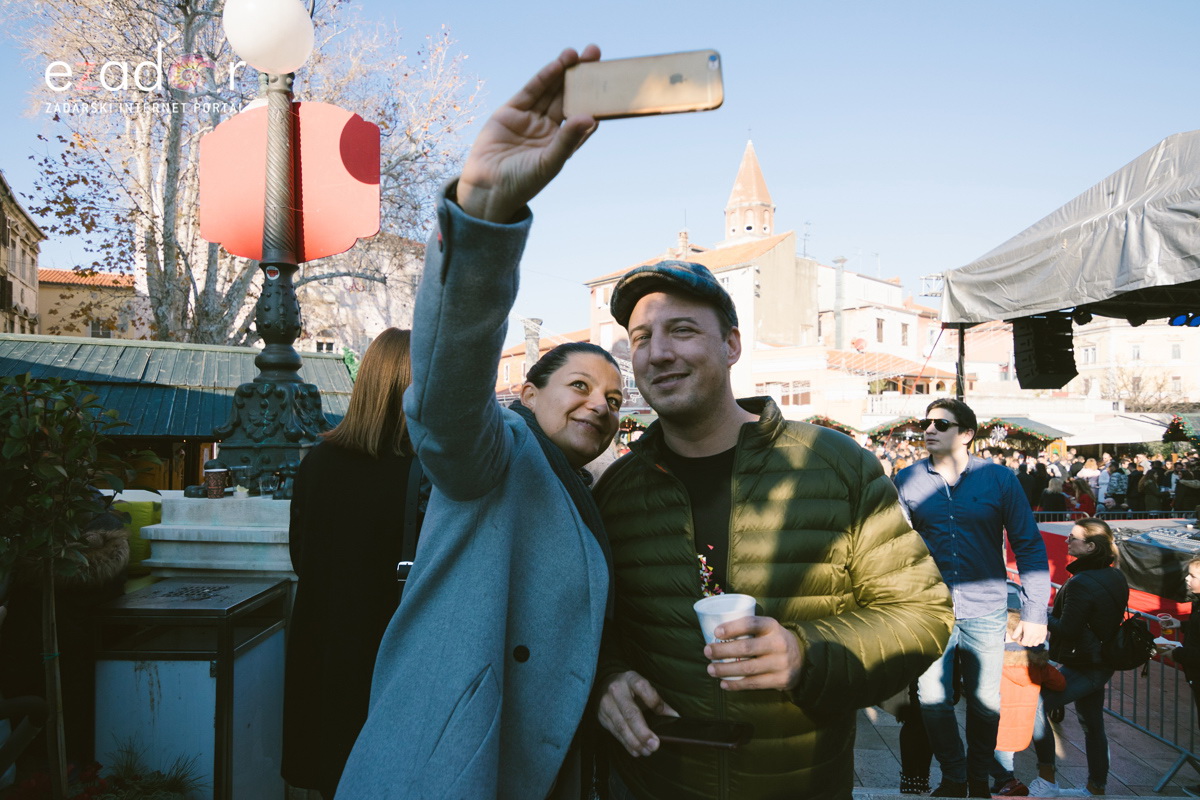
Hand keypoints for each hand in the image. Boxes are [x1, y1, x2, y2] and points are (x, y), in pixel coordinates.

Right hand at [457, 46, 600, 222]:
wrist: (487, 189)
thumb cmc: (522, 183)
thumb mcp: (549, 162)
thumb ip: (568, 140)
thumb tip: (590, 118)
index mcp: (562, 143)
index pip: (582, 116)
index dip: (595, 99)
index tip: (609, 83)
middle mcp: (548, 129)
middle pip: (568, 97)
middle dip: (581, 77)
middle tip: (595, 54)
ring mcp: (530, 119)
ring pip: (550, 91)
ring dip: (563, 72)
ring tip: (577, 54)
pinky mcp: (511, 112)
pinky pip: (531, 91)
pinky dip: (544, 77)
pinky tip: (557, 65)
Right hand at [596, 670, 677, 757]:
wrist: (603, 685)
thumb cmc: (629, 688)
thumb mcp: (642, 687)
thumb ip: (657, 700)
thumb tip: (673, 715)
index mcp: (630, 679)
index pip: (642, 687)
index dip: (654, 701)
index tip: (663, 712)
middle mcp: (616, 691)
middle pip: (630, 713)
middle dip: (643, 732)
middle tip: (655, 745)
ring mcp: (607, 704)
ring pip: (622, 727)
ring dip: (636, 742)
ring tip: (648, 751)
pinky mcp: (602, 717)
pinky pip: (616, 733)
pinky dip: (627, 744)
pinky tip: (637, 751)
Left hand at [703, 616, 803, 690]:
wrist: (802, 658)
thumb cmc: (772, 640)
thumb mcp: (766, 628)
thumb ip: (748, 629)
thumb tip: (715, 636)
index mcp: (772, 626)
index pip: (751, 623)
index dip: (732, 627)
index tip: (716, 632)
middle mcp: (778, 643)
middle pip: (746, 648)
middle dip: (723, 650)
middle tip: (707, 651)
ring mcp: (781, 663)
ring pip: (748, 668)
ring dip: (725, 670)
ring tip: (711, 669)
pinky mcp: (781, 680)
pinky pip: (754, 683)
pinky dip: (736, 684)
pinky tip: (723, 683)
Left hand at [1013, 621, 1046, 646]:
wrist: (1036, 613)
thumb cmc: (1027, 618)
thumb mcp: (1020, 625)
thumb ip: (1017, 632)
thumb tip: (1013, 637)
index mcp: (1028, 635)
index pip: (1024, 644)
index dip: (1020, 642)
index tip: (1020, 638)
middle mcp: (1035, 636)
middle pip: (1029, 644)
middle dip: (1026, 642)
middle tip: (1024, 637)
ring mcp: (1040, 635)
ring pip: (1035, 644)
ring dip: (1032, 642)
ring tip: (1029, 637)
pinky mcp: (1044, 634)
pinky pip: (1041, 641)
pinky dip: (1038, 641)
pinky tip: (1035, 637)